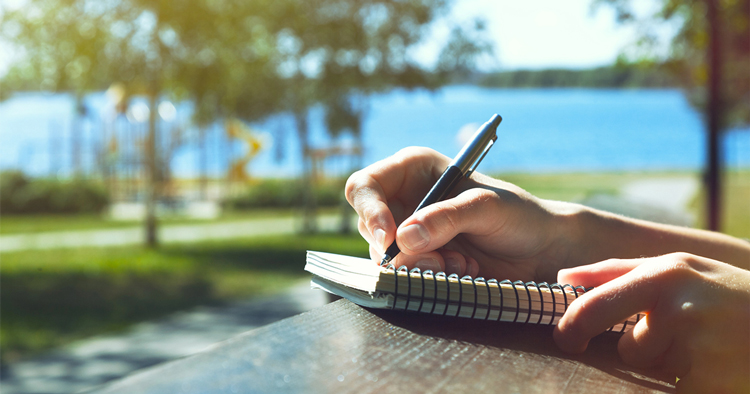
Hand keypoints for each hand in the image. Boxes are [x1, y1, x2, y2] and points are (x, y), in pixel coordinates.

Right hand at [345, 147, 575, 280]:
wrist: (539, 251)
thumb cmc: (517, 215)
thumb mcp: (487, 208)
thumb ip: (447, 218)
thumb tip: (404, 238)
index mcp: (413, 170)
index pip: (365, 186)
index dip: (369, 210)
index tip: (389, 238)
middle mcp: (403, 198)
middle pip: (369, 226)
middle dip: (399, 249)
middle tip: (438, 260)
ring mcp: (408, 232)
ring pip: (384, 256)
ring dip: (421, 266)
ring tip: (462, 264)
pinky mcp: (418, 260)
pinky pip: (404, 274)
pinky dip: (430, 277)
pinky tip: (462, 270)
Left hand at [554, 253, 749, 392]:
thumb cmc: (723, 291)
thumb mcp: (677, 267)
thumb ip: (616, 271)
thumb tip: (563, 276)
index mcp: (663, 275)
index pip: (594, 306)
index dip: (572, 326)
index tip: (566, 339)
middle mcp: (678, 309)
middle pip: (626, 349)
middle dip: (637, 350)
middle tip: (661, 341)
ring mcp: (698, 348)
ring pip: (655, 370)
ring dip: (671, 363)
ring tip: (705, 343)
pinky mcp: (709, 381)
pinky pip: (678, 388)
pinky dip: (692, 381)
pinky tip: (716, 361)